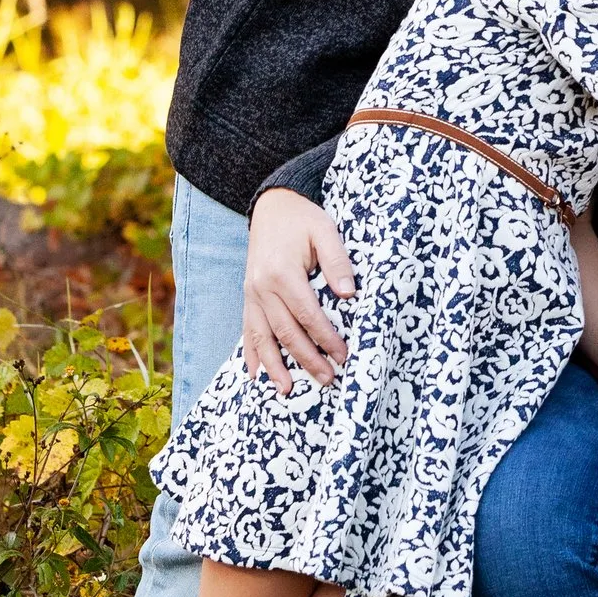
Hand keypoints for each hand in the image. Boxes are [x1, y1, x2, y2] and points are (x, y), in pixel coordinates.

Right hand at [241, 189, 355, 392]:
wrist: (271, 207)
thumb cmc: (303, 220)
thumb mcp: (325, 231)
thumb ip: (337, 261)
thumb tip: (349, 293)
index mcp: (282, 272)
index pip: (308, 314)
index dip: (326, 338)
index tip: (344, 355)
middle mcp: (261, 287)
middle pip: (286, 331)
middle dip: (308, 358)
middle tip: (328, 379)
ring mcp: (251, 294)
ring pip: (262, 337)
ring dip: (276, 366)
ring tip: (288, 390)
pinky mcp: (248, 297)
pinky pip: (248, 330)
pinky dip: (252, 354)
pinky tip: (257, 374)